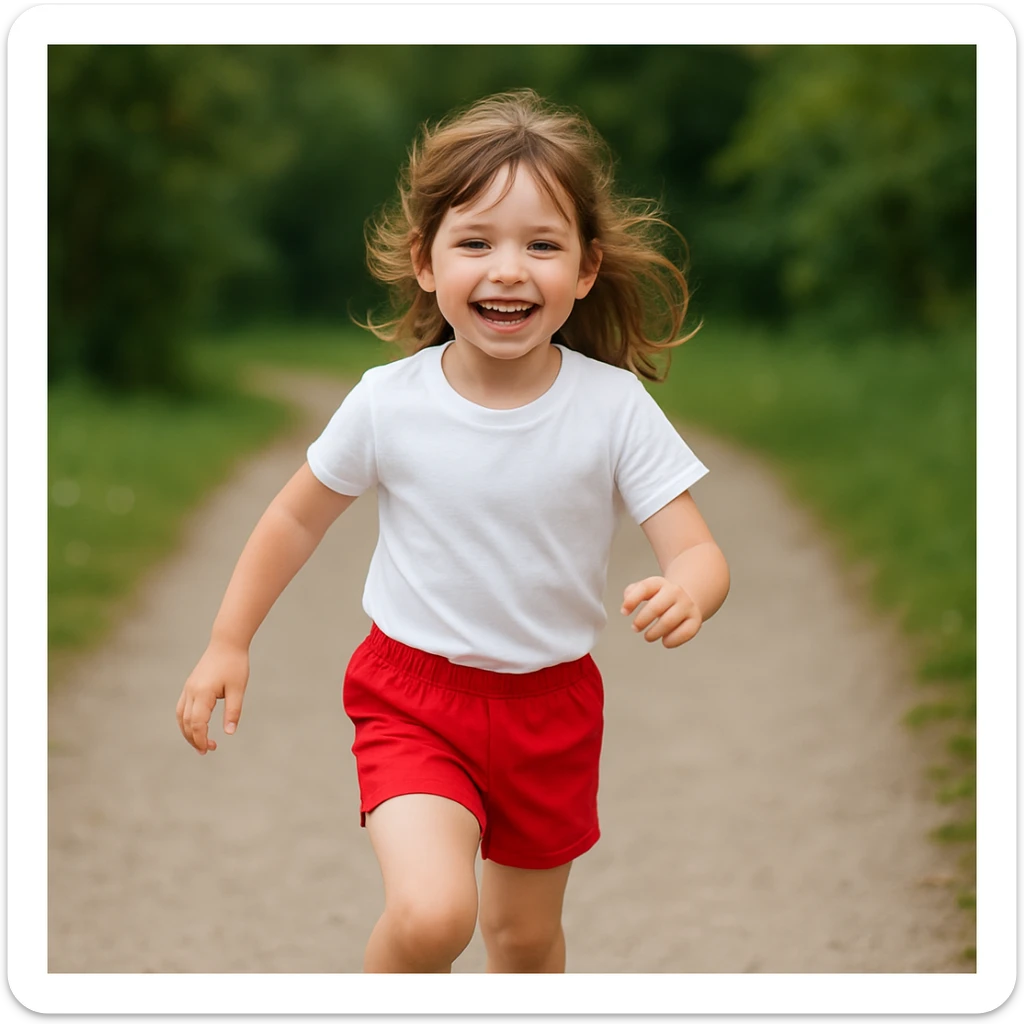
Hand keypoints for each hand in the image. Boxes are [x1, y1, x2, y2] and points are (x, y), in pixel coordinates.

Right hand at [176, 640, 249, 754]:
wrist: (226, 643)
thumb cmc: (235, 664)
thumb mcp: (238, 689)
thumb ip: (233, 711)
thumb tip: (229, 733)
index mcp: (203, 693)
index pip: (197, 723)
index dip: (201, 739)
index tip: (209, 749)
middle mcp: (191, 691)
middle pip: (186, 723)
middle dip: (194, 739)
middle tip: (207, 751)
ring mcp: (188, 688)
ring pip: (180, 716)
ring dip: (187, 731)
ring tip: (200, 743)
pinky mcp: (190, 685)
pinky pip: (182, 708)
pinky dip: (185, 721)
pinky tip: (196, 726)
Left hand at [621, 576, 702, 647]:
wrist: (686, 599)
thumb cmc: (660, 598)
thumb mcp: (646, 590)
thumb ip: (632, 593)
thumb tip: (626, 604)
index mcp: (659, 583)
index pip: (644, 588)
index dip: (632, 601)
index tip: (624, 612)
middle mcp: (675, 592)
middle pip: (656, 607)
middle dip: (642, 620)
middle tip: (635, 628)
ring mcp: (687, 605)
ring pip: (669, 621)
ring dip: (655, 632)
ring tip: (648, 636)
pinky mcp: (695, 620)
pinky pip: (685, 632)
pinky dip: (672, 640)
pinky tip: (664, 641)